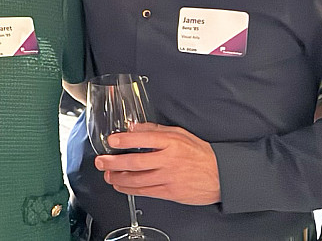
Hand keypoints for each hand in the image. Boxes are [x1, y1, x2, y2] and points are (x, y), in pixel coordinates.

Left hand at [94, 123, 220, 205]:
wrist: (221, 175)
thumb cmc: (200, 153)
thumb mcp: (180, 134)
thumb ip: (155, 130)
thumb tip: (133, 127)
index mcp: (171, 142)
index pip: (143, 139)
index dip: (124, 140)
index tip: (111, 140)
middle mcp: (168, 161)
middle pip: (136, 162)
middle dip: (114, 162)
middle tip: (101, 161)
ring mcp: (168, 178)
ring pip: (137, 180)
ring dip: (118, 178)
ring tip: (107, 174)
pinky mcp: (169, 192)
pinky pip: (145, 191)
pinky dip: (129, 189)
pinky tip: (120, 185)